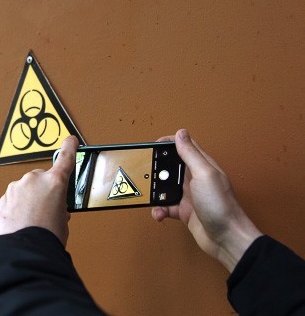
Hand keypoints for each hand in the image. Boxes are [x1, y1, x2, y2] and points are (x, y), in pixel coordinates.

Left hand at [0, 136, 77, 246]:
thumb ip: (59, 209)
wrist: (22, 250)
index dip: (69, 148)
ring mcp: (16, 188)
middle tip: (49, 210)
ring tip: (34, 222)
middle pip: (42, 179)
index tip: (70, 140)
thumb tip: (54, 211)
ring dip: (29, 201)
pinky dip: (17, 209)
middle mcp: (34, 180)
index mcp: (54, 182)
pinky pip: (13, 201)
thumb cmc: (45, 238)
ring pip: (26, 190)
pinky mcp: (3, 200)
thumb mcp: (63, 222)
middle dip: (45, 191)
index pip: (65, 159)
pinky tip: (22, 224)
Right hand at [151, 129, 261, 271]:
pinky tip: (159, 213)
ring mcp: (189, 195)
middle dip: (157, 169)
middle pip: (171, 167)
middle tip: (147, 173)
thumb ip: (191, 154)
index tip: (154, 145)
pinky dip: (159, 210)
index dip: (169, 143)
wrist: (226, 239)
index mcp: (202, 166)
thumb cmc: (220, 205)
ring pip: (166, 188)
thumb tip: (180, 133)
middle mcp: (195, 179)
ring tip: (151, 196)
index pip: (185, 147)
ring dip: (156, 193)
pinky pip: (166, 207)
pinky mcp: (184, 211)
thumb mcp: (204, 174)